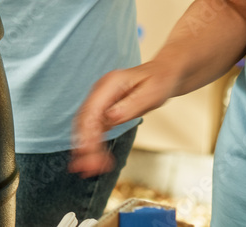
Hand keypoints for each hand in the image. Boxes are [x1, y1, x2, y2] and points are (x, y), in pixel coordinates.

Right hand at [70, 61, 179, 176]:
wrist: (162, 75)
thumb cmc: (159, 81)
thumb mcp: (151, 93)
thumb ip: (131, 105)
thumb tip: (111, 118)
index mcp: (109, 85)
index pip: (91, 110)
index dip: (88, 133)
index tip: (90, 153)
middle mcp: (99, 92)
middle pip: (84, 120)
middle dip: (83, 145)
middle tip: (88, 168)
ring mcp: (100, 101)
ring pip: (85, 126)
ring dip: (85, 148)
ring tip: (88, 169)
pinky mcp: (103, 111)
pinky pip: (93, 129)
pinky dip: (92, 145)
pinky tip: (94, 160)